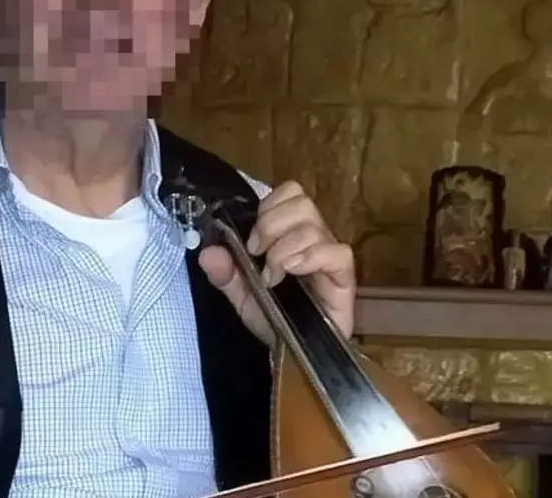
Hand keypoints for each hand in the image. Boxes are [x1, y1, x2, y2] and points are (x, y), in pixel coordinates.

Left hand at [198, 181, 355, 344]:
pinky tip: (293, 272)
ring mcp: (330, 257)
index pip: (290, 193)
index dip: (269, 207)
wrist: (295, 358)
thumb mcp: (241, 297)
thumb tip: (207, 252)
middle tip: (257, 254)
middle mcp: (313, 239)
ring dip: (285, 248)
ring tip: (273, 276)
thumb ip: (224, 273)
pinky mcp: (344, 278)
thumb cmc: (274, 321)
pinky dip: (311, 257)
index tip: (250, 240)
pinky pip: (338, 253)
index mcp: (290, 234)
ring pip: (314, 226)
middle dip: (272, 225)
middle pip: (302, 203)